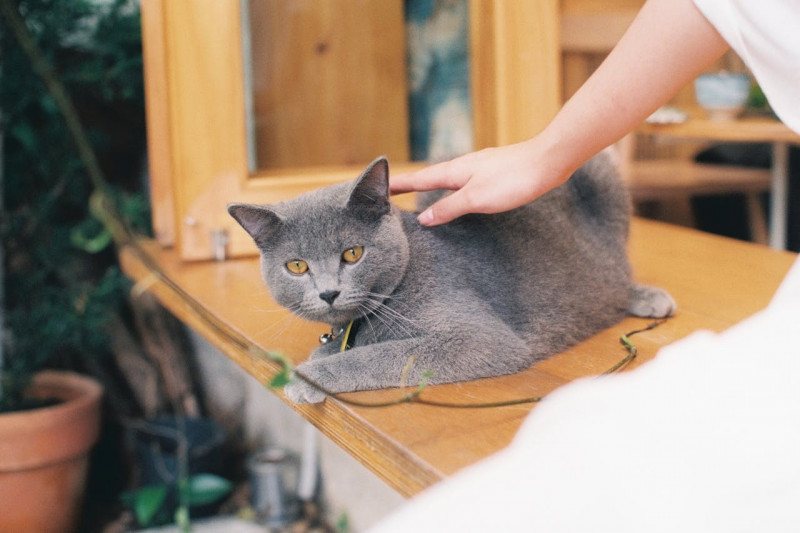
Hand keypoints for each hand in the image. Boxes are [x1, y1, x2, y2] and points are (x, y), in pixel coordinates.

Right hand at [389, 139, 569, 225]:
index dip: (398, 184)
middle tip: (392, 192)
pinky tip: (458, 193)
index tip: (379, 187)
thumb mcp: (476, 198)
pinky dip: (451, 189)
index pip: (419, 180)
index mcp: (454, 171)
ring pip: (447, 179)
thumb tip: (424, 217)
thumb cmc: (512, 179)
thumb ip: (448, 208)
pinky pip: (463, 181)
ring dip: (431, 186)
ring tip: (419, 194)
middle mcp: (463, 166)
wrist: (547, 162)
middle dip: (411, 185)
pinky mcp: (493, 172)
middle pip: (430, 177)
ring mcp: (479, 168)